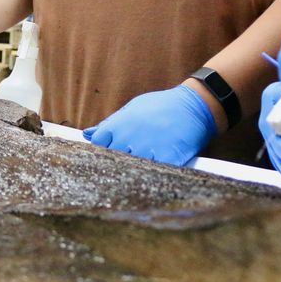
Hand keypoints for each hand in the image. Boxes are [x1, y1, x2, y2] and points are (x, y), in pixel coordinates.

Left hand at [82, 84, 216, 165]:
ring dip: (130, 172)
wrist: (194, 105)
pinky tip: (150, 175)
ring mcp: (148, 147)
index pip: (98, 143)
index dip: (99, 151)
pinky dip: (149, 176)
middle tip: (116, 170)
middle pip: (111, 158)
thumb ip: (110, 124)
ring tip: (134, 174)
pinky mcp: (166, 158)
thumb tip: (87, 134)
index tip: (103, 156)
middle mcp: (131, 136)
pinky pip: (152, 173)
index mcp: (120, 123)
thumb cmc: (160, 106)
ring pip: (129, 168)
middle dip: (112, 164)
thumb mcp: (132, 109)